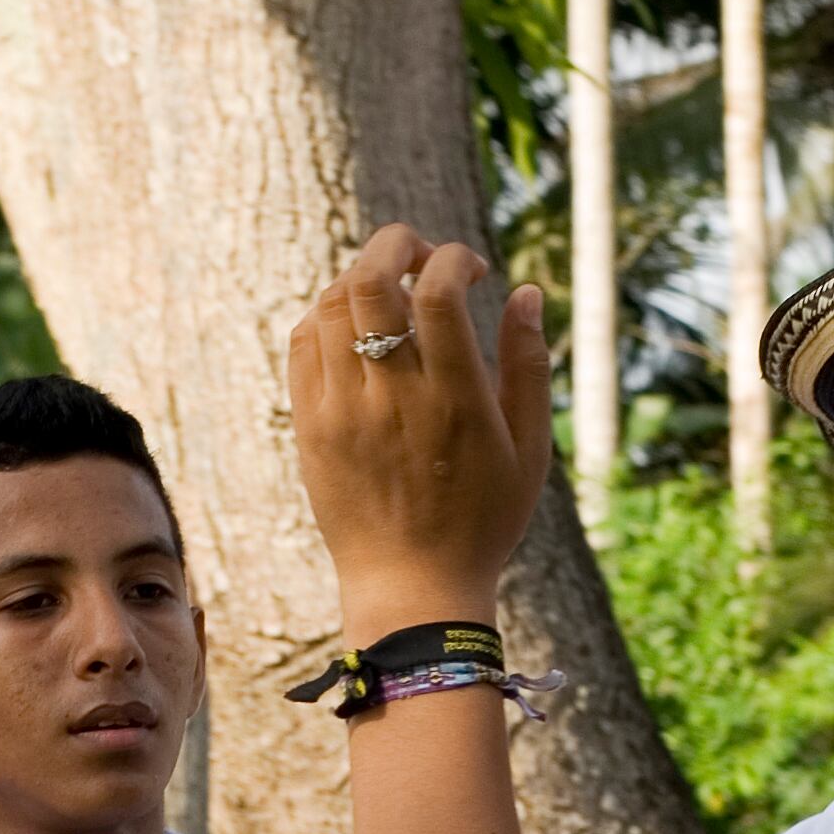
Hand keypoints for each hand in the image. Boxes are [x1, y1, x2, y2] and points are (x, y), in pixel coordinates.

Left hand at [287, 226, 554, 641]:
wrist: (412, 589)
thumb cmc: (482, 521)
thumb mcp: (529, 450)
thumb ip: (529, 366)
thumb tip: (524, 290)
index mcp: (454, 401)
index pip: (437, 292)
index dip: (454, 258)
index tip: (474, 272)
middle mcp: (392, 399)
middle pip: (370, 281)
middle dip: (397, 243)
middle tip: (423, 254)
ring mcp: (342, 412)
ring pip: (332, 304)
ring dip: (362, 277)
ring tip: (392, 291)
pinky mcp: (310, 427)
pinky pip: (304, 343)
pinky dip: (328, 313)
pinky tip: (356, 324)